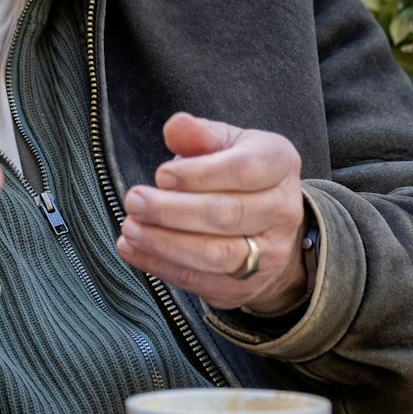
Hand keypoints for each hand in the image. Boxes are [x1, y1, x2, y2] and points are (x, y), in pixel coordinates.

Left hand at [116, 113, 308, 313]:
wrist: (266, 229)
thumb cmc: (234, 174)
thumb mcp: (223, 143)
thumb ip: (200, 134)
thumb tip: (177, 127)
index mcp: (279, 163)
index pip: (244, 169)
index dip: (199, 174)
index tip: (162, 175)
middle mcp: (282, 209)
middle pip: (228, 215)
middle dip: (173, 210)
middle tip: (134, 201)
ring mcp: (269, 253)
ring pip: (216, 255)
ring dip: (164, 243)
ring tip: (130, 228)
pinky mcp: (245, 286)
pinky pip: (200, 280)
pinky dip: (160, 265)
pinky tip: (132, 249)